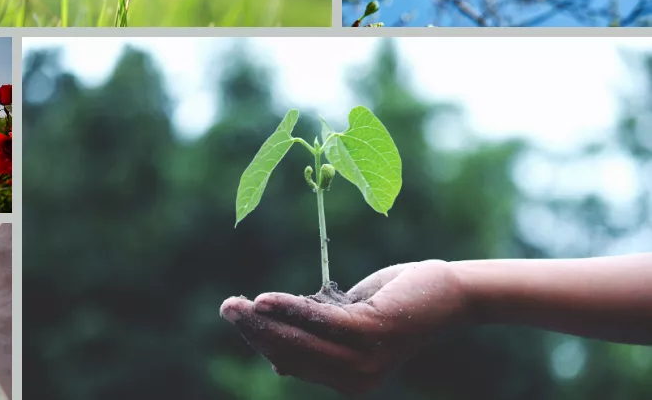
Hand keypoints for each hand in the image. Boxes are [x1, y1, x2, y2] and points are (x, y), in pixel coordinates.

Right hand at [219, 260, 469, 396]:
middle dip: (254, 331)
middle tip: (226, 307)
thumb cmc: (397, 302)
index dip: (261, 340)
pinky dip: (289, 309)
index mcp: (347, 380)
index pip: (293, 362)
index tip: (237, 316)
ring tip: (236, 303)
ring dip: (263, 321)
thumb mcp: (350, 323)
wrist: (447, 292)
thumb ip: (318, 338)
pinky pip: (319, 321)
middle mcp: (355, 379)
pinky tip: (265, 299)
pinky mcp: (371, 333)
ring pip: (300, 340)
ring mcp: (364, 359)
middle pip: (291, 354)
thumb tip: (277, 361)